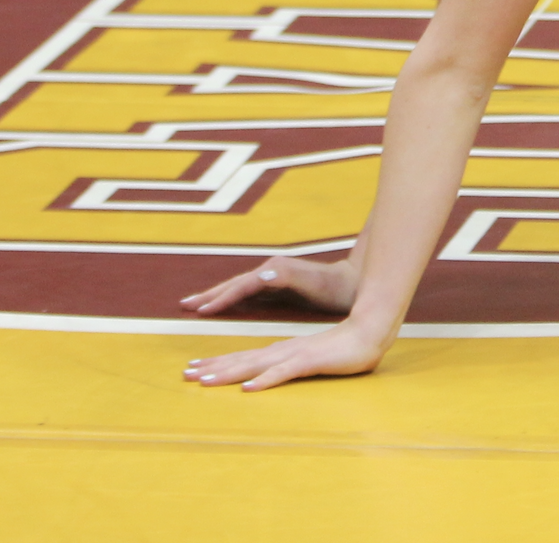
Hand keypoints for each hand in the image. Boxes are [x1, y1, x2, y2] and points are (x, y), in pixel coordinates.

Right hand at [180, 255, 358, 316]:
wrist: (352, 283)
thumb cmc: (333, 287)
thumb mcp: (311, 282)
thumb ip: (286, 277)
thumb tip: (260, 275)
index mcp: (274, 271)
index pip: (240, 286)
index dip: (220, 298)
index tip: (201, 310)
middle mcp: (269, 271)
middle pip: (232, 284)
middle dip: (209, 294)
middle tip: (184, 305)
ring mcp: (271, 278)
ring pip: (236, 288)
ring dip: (215, 296)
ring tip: (193, 305)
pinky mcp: (275, 286)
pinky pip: (245, 294)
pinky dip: (229, 300)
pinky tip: (220, 307)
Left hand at [181, 317, 392, 391]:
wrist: (373, 331)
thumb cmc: (345, 347)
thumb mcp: (312, 357)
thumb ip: (292, 363)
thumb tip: (271, 373)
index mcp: (283, 350)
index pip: (245, 356)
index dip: (219, 362)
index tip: (195, 368)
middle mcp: (284, 350)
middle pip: (243, 360)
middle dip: (214, 367)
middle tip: (186, 374)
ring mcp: (297, 355)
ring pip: (256, 365)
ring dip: (230, 373)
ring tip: (205, 381)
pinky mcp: (312, 361)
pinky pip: (285, 373)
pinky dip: (265, 380)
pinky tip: (249, 389)